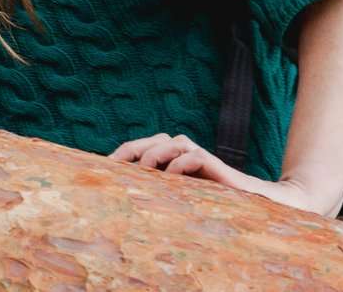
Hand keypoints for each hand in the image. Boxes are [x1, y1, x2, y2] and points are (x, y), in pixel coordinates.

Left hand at [107, 132, 257, 193]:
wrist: (240, 199)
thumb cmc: (202, 200)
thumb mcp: (171, 195)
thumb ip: (151, 191)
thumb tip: (116, 201)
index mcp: (164, 153)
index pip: (135, 147)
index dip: (118, 157)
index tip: (101, 171)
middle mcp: (177, 147)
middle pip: (146, 142)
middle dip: (128, 154)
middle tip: (114, 171)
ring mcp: (193, 151)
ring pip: (165, 144)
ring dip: (151, 158)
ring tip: (142, 175)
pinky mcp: (209, 160)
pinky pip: (189, 157)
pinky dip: (177, 166)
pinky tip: (170, 180)